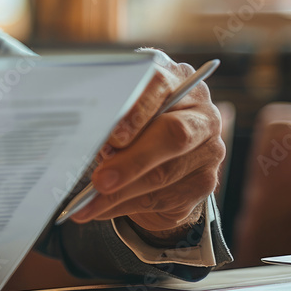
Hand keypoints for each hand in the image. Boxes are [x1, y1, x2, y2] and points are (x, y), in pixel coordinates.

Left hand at [71, 51, 225, 233]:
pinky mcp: (204, 181)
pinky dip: (125, 206)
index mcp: (175, 80)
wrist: (161, 154)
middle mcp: (199, 112)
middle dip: (132, 160)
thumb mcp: (118, 112)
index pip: (159, 84)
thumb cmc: (133, 124)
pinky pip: (163, 198)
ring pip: (165, 174)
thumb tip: (82, 142)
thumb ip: (108, 119)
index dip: (136, 110)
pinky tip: (100, 210)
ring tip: (88, 203)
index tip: (113, 135)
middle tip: (99, 179)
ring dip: (121, 192)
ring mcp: (208, 148)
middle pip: (173, 134)